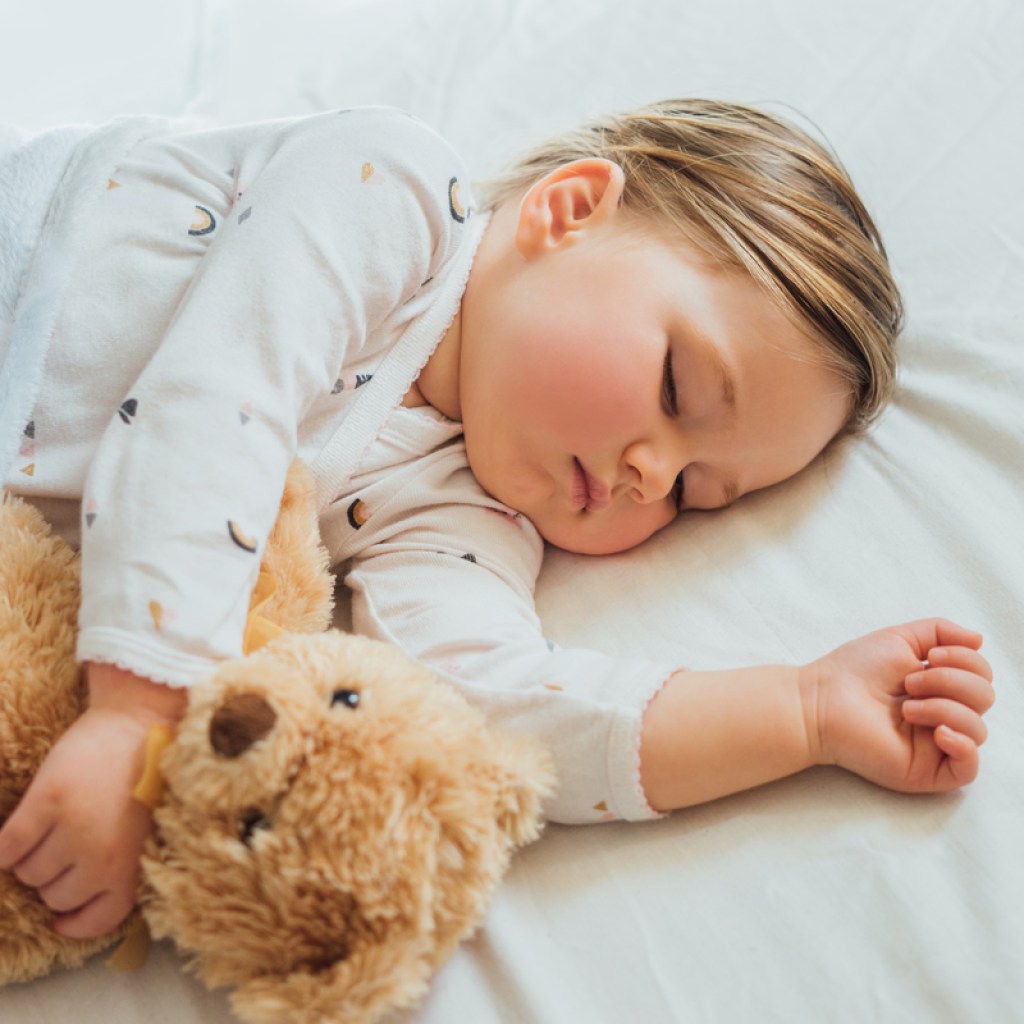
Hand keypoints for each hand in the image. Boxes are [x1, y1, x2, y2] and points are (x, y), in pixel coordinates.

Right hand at [0, 664, 185, 938]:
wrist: (141, 721)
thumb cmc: (146, 774)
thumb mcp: (144, 830)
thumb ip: (121, 865)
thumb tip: (81, 899)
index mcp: (133, 866)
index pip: (98, 921)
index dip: (75, 924)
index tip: (61, 919)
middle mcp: (103, 857)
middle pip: (55, 895)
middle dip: (55, 877)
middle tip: (64, 848)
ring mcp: (73, 829)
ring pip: (29, 872)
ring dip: (32, 857)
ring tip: (50, 829)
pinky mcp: (48, 802)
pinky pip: (8, 846)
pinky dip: (4, 847)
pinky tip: (14, 835)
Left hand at [802, 618, 993, 792]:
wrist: (821, 701)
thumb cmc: (853, 671)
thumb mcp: (901, 639)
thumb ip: (941, 631)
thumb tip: (979, 639)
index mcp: (940, 687)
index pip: (981, 676)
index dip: (966, 661)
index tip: (929, 656)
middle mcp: (942, 715)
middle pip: (984, 698)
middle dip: (951, 682)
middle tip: (910, 683)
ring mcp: (935, 745)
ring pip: (978, 729)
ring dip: (945, 708)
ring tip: (906, 708)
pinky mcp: (926, 771)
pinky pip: (969, 769)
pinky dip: (963, 746)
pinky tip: (939, 733)